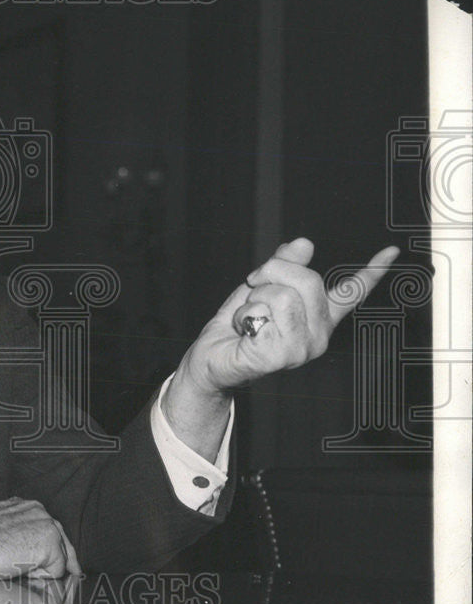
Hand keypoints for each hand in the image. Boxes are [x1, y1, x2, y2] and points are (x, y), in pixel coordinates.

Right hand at [0, 497, 81, 579]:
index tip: (52, 566)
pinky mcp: (48, 542)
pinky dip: (41, 577)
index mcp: (25, 506)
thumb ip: (12, 533)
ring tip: (19, 572)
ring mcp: (46, 525)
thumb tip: (18, 551)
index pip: (49, 531)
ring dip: (44, 570)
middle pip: (62, 543)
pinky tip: (18, 571)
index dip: (51, 552)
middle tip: (58, 578)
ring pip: (59, 558)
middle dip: (59, 562)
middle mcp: (39, 511)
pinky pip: (56, 571)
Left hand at [163, 238, 398, 458]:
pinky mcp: (282, 356)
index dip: (371, 271)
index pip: (349, 293)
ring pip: (283, 295)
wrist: (212, 360)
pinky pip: (263, 312)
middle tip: (253, 287)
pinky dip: (244, 314)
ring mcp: (303, 348)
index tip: (391, 251)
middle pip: (307, 280)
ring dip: (254, 298)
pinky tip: (244, 332)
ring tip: (250, 317)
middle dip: (271, 272)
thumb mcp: (261, 287)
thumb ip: (283, 266)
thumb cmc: (238, 327)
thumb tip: (303, 243)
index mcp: (317, 317)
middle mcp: (317, 334)